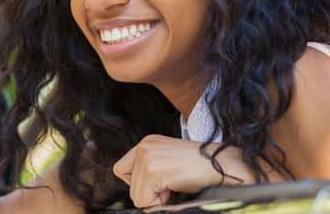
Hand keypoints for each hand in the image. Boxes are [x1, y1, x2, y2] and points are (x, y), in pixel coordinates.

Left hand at [112, 134, 252, 207]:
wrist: (222, 165)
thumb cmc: (200, 165)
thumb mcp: (167, 160)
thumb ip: (149, 169)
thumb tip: (138, 194)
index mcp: (147, 142)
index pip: (122, 169)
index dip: (138, 182)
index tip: (157, 183)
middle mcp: (144, 146)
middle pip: (127, 184)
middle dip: (147, 191)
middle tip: (168, 185)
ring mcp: (148, 157)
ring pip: (136, 194)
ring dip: (155, 197)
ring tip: (172, 186)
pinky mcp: (153, 170)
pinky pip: (144, 199)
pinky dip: (159, 202)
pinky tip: (173, 189)